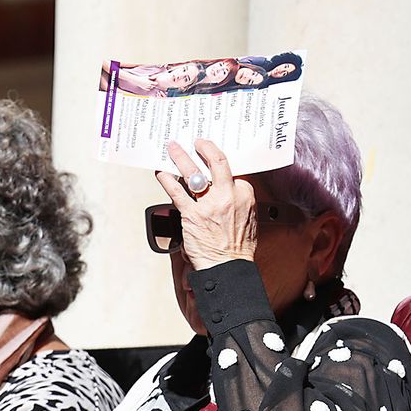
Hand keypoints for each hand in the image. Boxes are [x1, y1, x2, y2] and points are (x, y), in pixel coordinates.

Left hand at [155, 139, 256, 269]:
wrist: (228, 268)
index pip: (232, 171)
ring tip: (173, 148)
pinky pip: (176, 191)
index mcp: (245, 195)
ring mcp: (209, 203)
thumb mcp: (250, 220)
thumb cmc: (239, 250)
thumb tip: (228, 193)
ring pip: (193, 172)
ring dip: (181, 157)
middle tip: (197, 141)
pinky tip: (161, 172)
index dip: (221, 164)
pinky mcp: (191, 214)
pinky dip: (166, 179)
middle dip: (205, 148)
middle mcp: (228, 195)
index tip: (213, 157)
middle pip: (217, 162)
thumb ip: (239, 203)